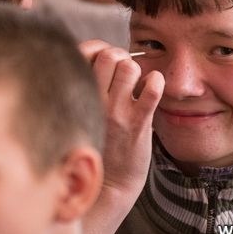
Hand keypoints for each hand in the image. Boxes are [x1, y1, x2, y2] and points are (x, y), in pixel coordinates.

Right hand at [78, 40, 163, 196]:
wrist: (108, 184)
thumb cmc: (97, 140)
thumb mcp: (80, 109)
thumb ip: (86, 83)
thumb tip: (103, 52)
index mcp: (76, 95)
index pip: (83, 52)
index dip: (98, 49)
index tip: (106, 61)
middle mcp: (93, 101)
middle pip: (108, 55)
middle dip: (120, 56)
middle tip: (123, 72)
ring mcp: (116, 112)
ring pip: (129, 66)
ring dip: (137, 70)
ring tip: (136, 84)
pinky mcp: (137, 123)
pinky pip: (152, 88)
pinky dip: (156, 81)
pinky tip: (152, 89)